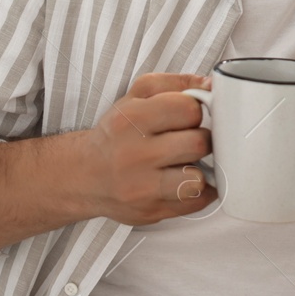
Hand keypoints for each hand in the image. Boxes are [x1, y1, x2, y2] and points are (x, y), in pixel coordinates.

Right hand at [80, 72, 217, 224]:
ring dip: (199, 170)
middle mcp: (134, 155)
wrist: (84, 176)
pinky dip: (199, 192)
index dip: (195, 111)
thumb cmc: (116, 134)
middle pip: (198, 143)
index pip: (189, 109)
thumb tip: (210, 84)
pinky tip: (185, 181)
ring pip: (197, 180)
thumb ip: (174, 84)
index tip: (188, 116)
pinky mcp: (151, 211)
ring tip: (186, 164)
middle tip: (188, 140)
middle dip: (201, 139)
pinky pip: (196, 203)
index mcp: (131, 119)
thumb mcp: (136, 97)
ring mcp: (141, 188)